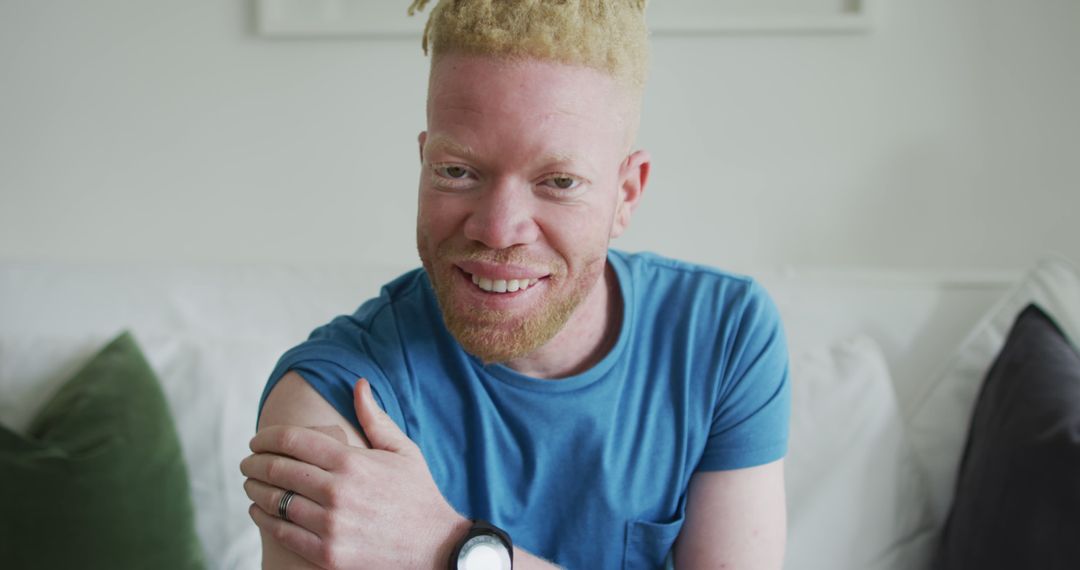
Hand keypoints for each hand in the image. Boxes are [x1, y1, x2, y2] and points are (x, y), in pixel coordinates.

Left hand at [241, 378, 468, 568]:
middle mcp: (338, 491)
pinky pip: (283, 533)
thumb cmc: (418, 494)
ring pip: (275, 502)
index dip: (266, 437)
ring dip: (254, 490)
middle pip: (278, 469)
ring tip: (250, 485)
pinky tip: (259, 511)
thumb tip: (359, 383)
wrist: (435, 546)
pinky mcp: (328, 554)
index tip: (257, 440)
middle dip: (255, 463)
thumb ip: (374, 417)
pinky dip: (264, 519)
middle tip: (248, 462)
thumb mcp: (402, 450)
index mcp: (352, 461)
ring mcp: (331, 525)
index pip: (292, 441)